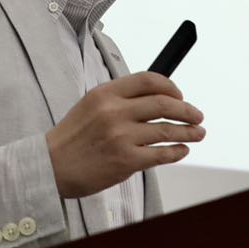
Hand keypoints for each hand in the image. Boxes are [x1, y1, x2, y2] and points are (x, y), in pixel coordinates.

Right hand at [45, 71, 204, 198]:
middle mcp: (115, 112)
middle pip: (164, 103)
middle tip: (198, 115)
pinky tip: (182, 150)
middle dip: (187, 110)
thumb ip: (120, 99)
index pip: (149, 80)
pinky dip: (176, 152)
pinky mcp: (125, 161)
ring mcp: (121, 136)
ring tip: (198, 133)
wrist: (50, 167)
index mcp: (106, 93)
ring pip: (167, 130)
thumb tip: (157, 97)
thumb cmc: (72, 138)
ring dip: (188, 132)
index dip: (171, 86)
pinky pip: (161, 154)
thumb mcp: (91, 105)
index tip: (180, 95)